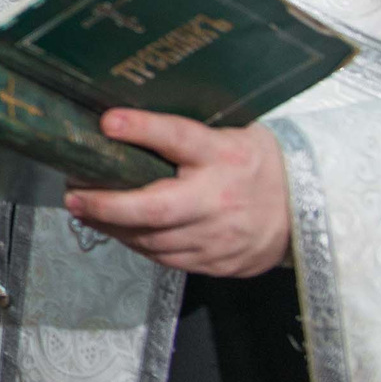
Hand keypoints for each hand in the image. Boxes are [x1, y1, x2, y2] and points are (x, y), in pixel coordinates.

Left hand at [63, 112, 289, 277]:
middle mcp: (220, 199)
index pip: (180, 138)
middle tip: (73, 195)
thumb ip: (190, 131)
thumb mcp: (233, 134)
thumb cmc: (258, 164)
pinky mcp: (217, 263)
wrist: (307, 213)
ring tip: (85, 210)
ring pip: (153, 240)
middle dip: (107, 204)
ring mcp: (219, 237)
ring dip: (113, 227)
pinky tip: (118, 230)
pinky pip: (166, 258)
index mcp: (226, 155)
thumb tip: (128, 118)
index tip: (107, 121)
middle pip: (156, 207)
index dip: (143, 129)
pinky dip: (137, 244)